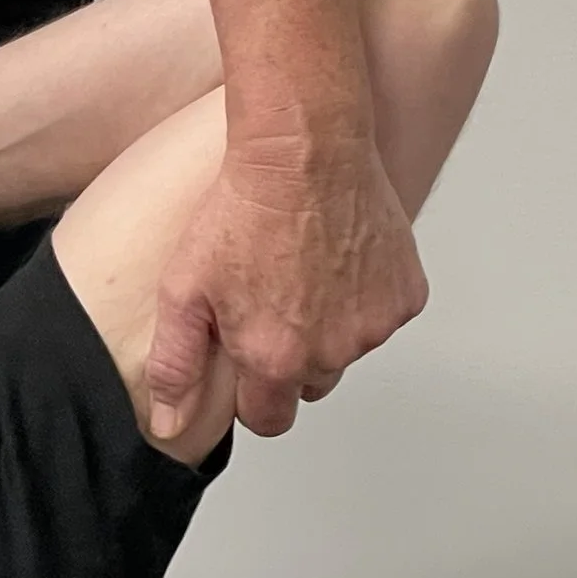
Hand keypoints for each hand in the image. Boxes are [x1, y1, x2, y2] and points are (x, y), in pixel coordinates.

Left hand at [146, 132, 426, 440]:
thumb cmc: (240, 212)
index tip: (246, 353)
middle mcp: (333, 352)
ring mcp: (375, 325)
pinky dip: (364, 295)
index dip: (252, 392)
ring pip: (348, 348)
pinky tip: (337, 257)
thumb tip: (170, 424)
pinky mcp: (406, 294)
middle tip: (273, 302)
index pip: (268, 419)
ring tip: (302, 271)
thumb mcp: (182, 290)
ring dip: (329, 325)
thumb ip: (175, 365)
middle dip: (291, 358)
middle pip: (310, 385)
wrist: (303, 152)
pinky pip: (382, 313)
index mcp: (276, 360)